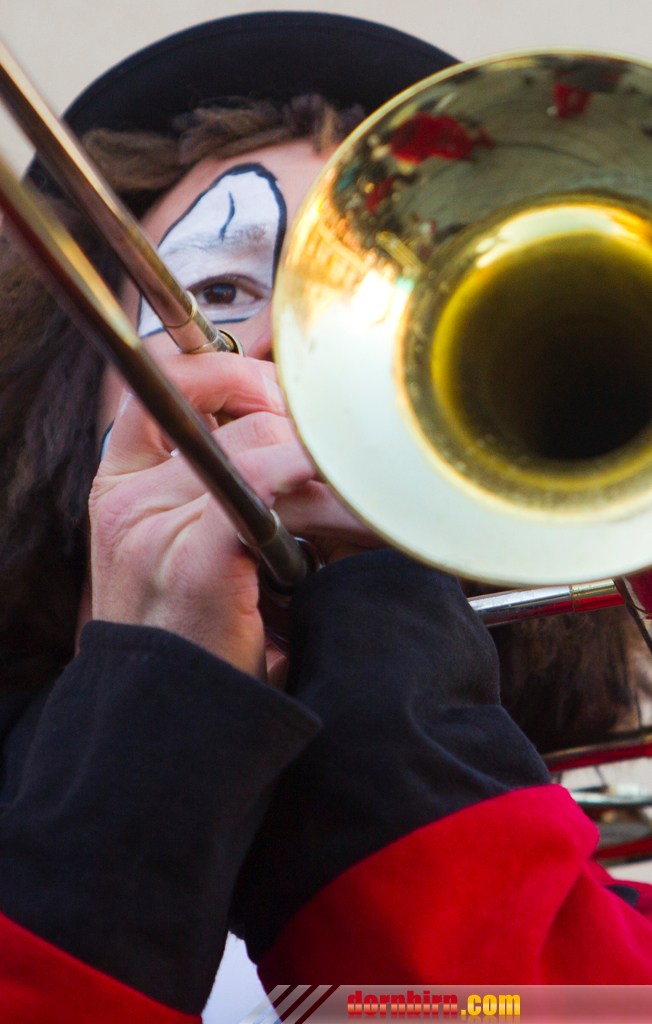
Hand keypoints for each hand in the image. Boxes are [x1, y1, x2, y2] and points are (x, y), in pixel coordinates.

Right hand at [89, 352, 376, 679]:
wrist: (165, 720)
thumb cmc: (190, 639)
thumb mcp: (188, 550)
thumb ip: (223, 492)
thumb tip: (302, 447)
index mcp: (121, 486)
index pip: (169, 385)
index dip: (235, 374)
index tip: (283, 397)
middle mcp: (129, 497)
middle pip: (237, 420)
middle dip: (306, 434)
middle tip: (349, 466)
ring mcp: (151, 524)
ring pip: (259, 448)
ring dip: (326, 472)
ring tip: (364, 506)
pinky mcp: (189, 557)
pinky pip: (256, 481)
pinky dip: (306, 477)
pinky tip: (342, 499)